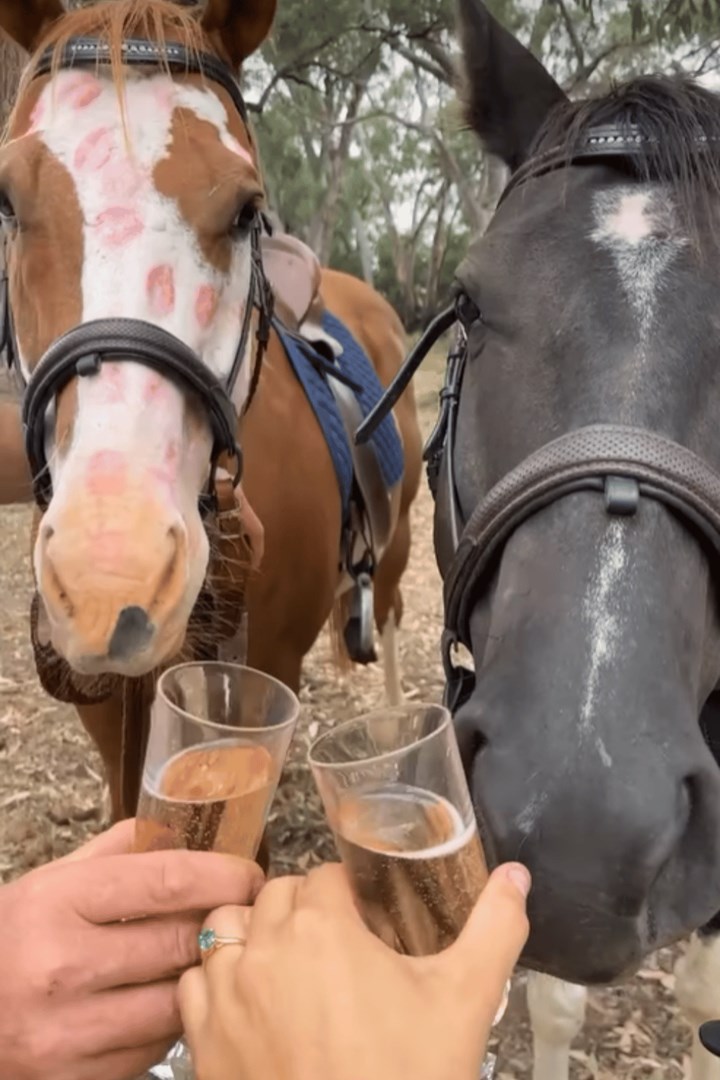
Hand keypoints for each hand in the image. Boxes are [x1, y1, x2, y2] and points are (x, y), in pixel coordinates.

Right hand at [0, 819, 263, 1079]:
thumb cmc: (9, 938)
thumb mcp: (48, 882)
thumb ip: (115, 852)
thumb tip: (180, 830)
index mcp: (58, 902)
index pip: (165, 881)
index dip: (221, 875)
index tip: (249, 874)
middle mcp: (61, 966)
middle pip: (179, 943)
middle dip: (222, 925)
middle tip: (243, 916)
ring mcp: (68, 1031)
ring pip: (176, 1002)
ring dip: (201, 978)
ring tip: (208, 959)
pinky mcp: (75, 1079)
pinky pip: (153, 1048)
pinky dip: (169, 1022)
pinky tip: (164, 1001)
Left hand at [179, 861, 529, 1079]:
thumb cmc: (412, 1078)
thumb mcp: (467, 999)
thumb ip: (495, 926)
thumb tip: (516, 876)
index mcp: (322, 927)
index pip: (325, 875)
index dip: (350, 896)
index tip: (368, 924)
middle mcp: (263, 949)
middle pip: (276, 895)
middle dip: (305, 910)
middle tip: (338, 948)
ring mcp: (225, 997)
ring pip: (225, 929)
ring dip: (253, 935)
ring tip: (287, 967)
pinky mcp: (202, 1044)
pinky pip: (193, 985)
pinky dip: (216, 984)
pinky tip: (250, 1007)